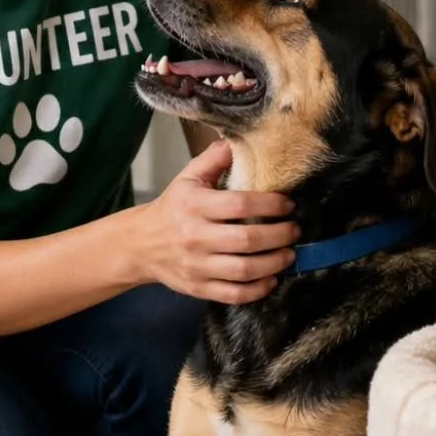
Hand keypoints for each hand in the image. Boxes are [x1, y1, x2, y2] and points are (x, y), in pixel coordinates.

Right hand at [135, 140, 297, 303]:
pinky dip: (258, 289)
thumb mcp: (188, 178)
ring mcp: (197, 265)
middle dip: (279, 235)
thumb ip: (214, 159)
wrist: (140, 245)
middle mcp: (195, 236)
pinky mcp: (199, 288)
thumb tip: (238, 141)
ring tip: (289, 253)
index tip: (288, 204)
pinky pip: (234, 294)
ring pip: (244, 270)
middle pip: (247, 240)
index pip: (240, 205)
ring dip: (274, 263)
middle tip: (295, 230)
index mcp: (195, 205)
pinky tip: (271, 278)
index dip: (270, 205)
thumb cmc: (173, 207)